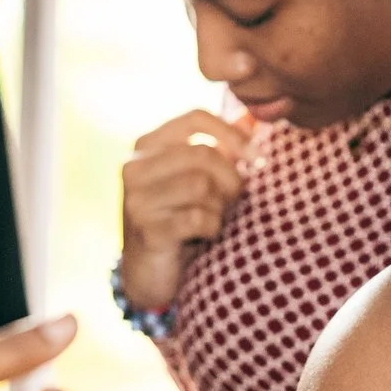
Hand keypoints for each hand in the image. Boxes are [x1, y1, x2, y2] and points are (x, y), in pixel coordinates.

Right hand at [118, 110, 248, 312]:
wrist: (148, 273)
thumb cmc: (179, 219)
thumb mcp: (196, 179)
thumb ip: (220, 148)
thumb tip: (252, 118)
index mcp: (146, 146)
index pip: (195, 119)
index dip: (232, 133)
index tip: (256, 156)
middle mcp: (134, 167)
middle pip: (202, 154)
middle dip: (231, 178)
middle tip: (236, 200)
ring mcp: (136, 199)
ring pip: (201, 185)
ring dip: (220, 206)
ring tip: (213, 218)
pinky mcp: (146, 230)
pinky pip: (198, 218)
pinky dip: (212, 227)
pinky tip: (205, 235)